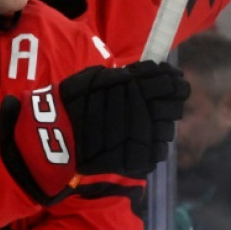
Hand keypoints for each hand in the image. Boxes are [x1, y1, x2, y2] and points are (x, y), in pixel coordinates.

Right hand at [0, 61, 190, 204]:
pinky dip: (153, 143)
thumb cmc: (73, 103)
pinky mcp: (141, 158)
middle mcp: (144, 111)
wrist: (56, 136)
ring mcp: (144, 137)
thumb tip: (152, 71)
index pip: (169, 81)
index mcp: (135, 88)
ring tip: (147, 123)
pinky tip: (141, 139)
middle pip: (174, 104)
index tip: (171, 78)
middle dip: (171, 100)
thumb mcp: (96, 78)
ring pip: (168, 128)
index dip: (173, 79)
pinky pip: (159, 150)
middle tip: (160, 100)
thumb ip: (124, 75)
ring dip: (161, 123)